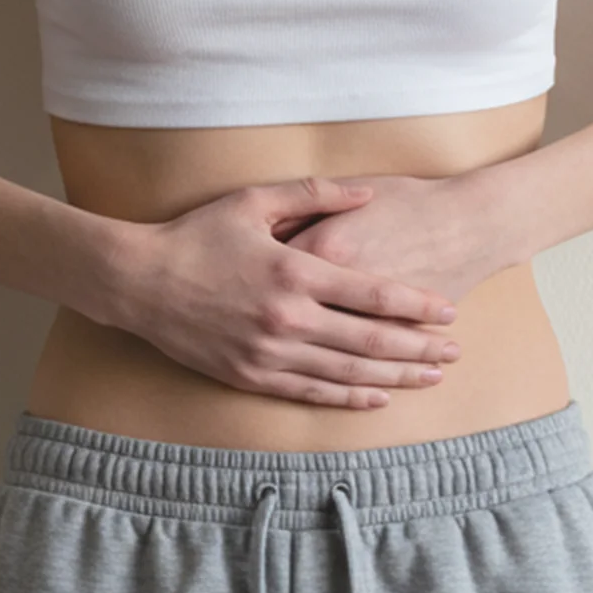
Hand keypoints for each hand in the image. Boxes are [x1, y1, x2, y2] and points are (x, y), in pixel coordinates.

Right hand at [108, 177, 463, 409]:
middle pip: (369, 340)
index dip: (416, 305)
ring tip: (429, 379)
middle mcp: (287, 318)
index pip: (372, 294)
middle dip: (418, 347)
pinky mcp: (250, 376)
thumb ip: (314, 196)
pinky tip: (375, 399)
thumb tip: (368, 194)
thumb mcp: (253, 202)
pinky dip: (346, 398)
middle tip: (454, 353)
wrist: (137, 282)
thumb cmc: (196, 236)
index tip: (448, 311)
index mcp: (294, 271)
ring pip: (345, 373)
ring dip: (393, 378)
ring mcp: (268, 353)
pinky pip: (309, 393)